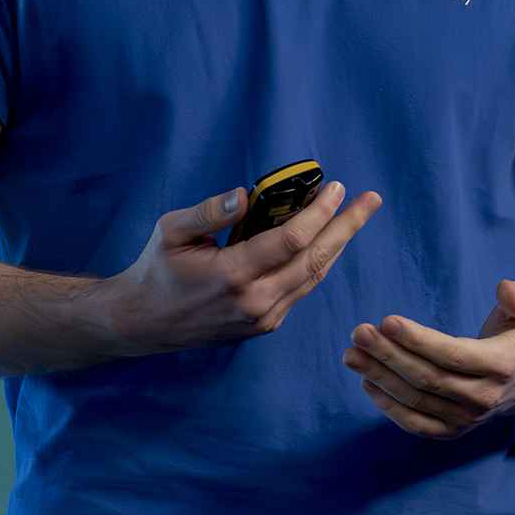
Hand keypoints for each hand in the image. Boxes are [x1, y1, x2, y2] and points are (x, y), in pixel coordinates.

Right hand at [102, 180, 380, 355]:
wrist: (142, 323)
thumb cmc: (156, 270)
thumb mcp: (171, 231)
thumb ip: (210, 211)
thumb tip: (246, 195)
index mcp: (232, 276)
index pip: (292, 240)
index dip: (320, 213)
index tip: (338, 188)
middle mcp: (255, 302)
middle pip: (316, 260)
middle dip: (347, 227)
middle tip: (372, 201)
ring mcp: (263, 318)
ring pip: (313, 277)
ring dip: (338, 245)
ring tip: (356, 216)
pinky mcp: (264, 326)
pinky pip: (300, 290)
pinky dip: (317, 263)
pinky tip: (327, 242)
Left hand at [347, 278, 514, 438]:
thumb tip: (505, 288)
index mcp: (502, 365)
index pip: (453, 355)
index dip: (418, 340)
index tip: (387, 321)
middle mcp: (484, 398)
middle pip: (427, 378)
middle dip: (388, 355)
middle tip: (359, 333)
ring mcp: (467, 419)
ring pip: (416, 399)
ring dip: (380, 377)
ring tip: (351, 354)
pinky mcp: (452, 431)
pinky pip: (415, 423)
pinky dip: (388, 406)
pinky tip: (367, 382)